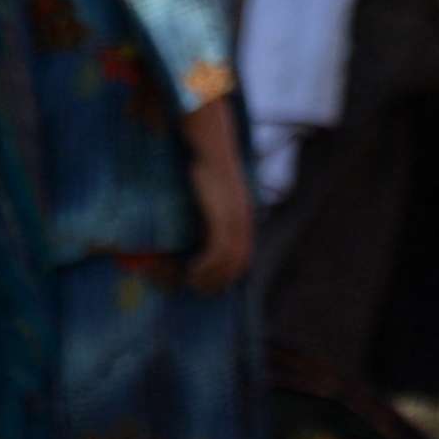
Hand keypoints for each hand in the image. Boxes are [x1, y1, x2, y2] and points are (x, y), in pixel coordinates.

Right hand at [195, 139, 259, 288]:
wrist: (212, 148)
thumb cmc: (209, 168)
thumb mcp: (215, 196)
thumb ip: (214, 215)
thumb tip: (200, 237)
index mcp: (246, 218)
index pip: (243, 255)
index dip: (230, 273)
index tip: (214, 284)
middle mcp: (245, 222)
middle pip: (238, 263)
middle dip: (220, 281)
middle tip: (200, 291)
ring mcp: (236, 221)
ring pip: (228, 261)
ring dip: (210, 277)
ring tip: (192, 283)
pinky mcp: (223, 218)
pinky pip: (218, 251)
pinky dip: (206, 266)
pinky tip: (192, 270)